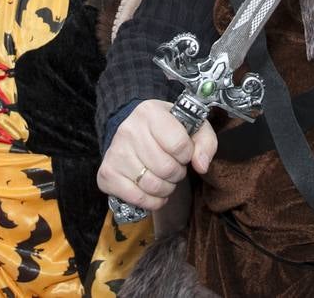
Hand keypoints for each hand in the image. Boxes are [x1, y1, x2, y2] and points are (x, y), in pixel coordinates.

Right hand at [96, 99, 216, 212]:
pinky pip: (137, 198)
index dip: (188, 155)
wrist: (133, 130)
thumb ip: (205, 142)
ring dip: (165, 188)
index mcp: (150, 112)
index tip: (183, 152)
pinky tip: (152, 191)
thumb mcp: (191, 126)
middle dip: (177, 173)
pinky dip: (151, 201)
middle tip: (173, 167)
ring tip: (163, 177)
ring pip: (152, 186)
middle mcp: (128, 130)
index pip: (180, 145)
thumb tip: (201, 166)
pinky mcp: (107, 173)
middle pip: (166, 168)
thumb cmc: (166, 130)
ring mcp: (115, 152)